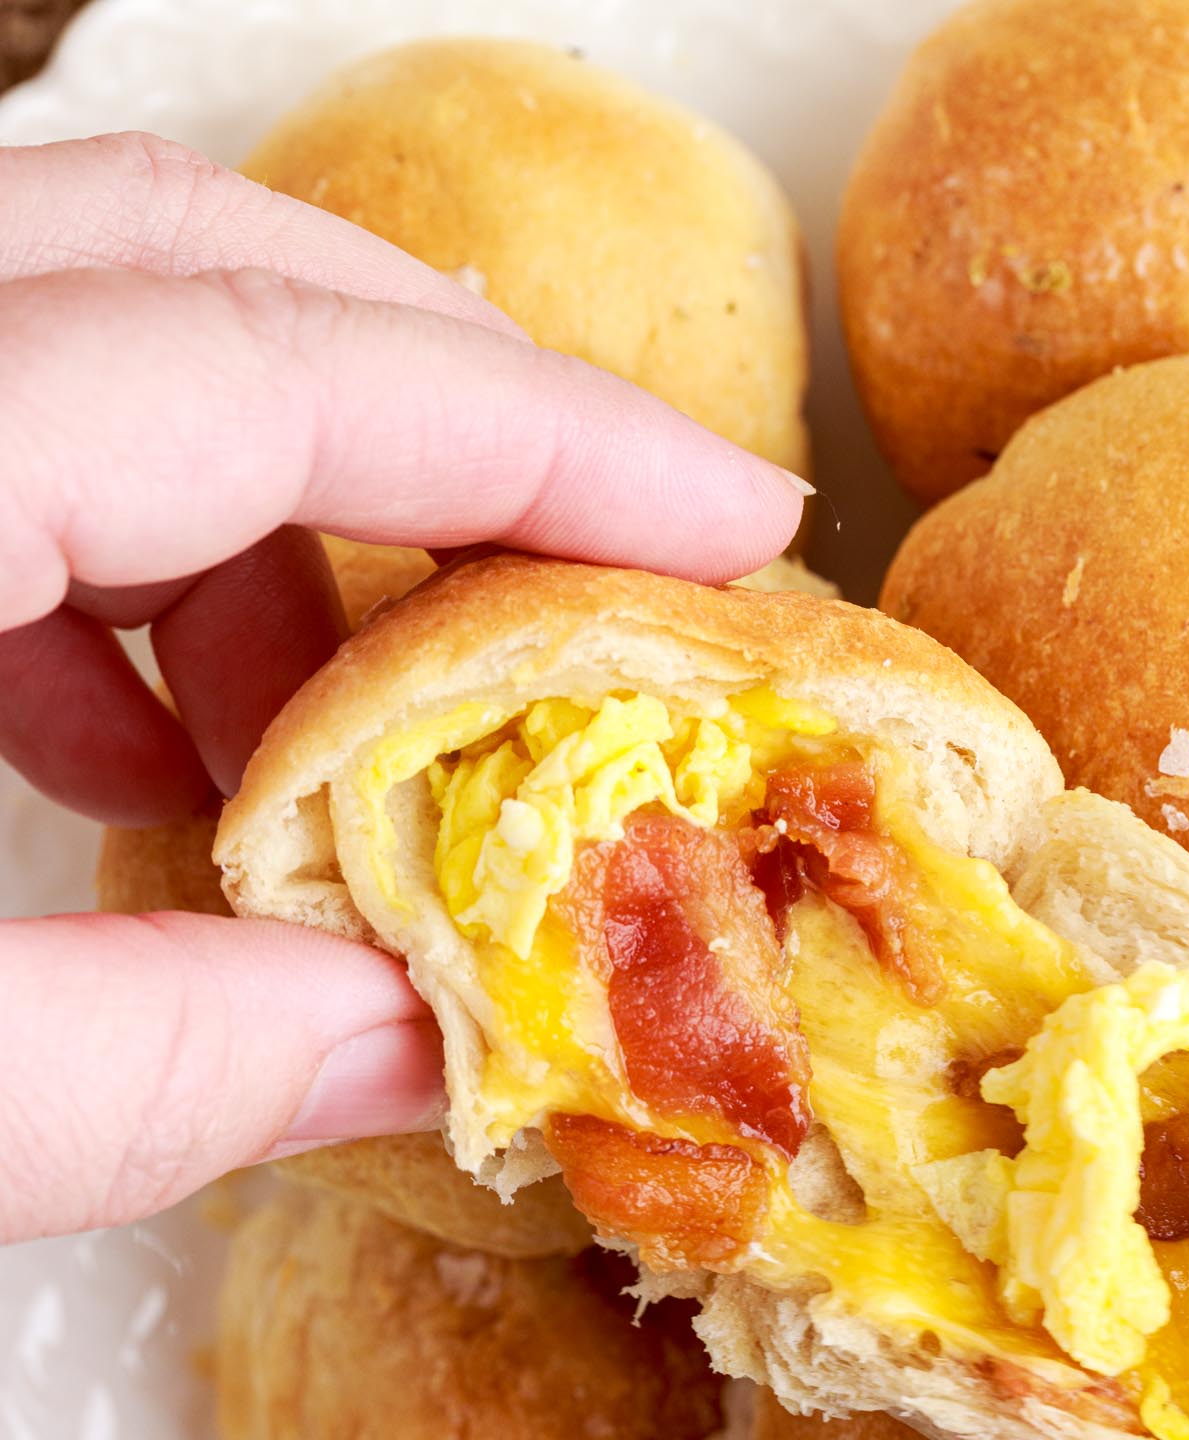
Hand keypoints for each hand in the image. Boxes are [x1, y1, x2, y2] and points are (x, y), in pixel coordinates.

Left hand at [0, 133, 804, 1244]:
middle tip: (576, 589)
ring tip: (329, 737)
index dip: (542, 439)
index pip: (271, 366)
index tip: (730, 525)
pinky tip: (136, 741)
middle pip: (192, 255)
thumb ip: (164, 1065)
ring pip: (87, 313)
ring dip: (260, 493)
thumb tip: (421, 1043)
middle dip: (430, 411)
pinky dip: (104, 532)